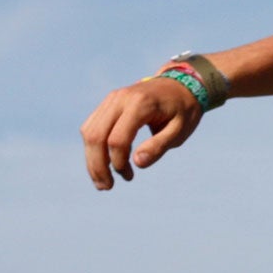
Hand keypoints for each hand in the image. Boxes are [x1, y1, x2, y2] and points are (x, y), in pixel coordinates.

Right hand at [79, 75, 201, 188]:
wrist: (181, 85)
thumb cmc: (183, 110)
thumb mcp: (180, 130)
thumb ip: (159, 146)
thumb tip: (137, 164)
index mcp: (141, 104)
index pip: (117, 139)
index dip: (118, 162)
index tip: (129, 176)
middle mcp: (121, 99)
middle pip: (96, 136)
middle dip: (97, 166)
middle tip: (107, 187)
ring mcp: (111, 99)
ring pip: (89, 132)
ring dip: (92, 159)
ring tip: (103, 181)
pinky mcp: (107, 103)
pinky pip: (91, 127)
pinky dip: (93, 147)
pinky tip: (103, 164)